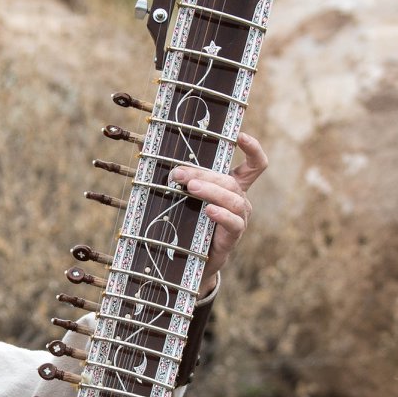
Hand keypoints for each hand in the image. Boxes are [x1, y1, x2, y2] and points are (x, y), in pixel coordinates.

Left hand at [173, 131, 265, 276]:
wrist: (190, 260)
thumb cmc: (189, 222)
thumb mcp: (182, 195)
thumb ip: (170, 170)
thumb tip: (143, 144)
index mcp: (232, 186)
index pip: (254, 165)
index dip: (252, 149)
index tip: (240, 135)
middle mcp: (240, 200)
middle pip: (230, 180)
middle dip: (203, 174)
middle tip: (178, 173)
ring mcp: (239, 218)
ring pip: (233, 199)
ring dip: (211, 190)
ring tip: (190, 188)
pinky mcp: (233, 236)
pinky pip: (233, 223)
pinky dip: (221, 215)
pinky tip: (208, 210)